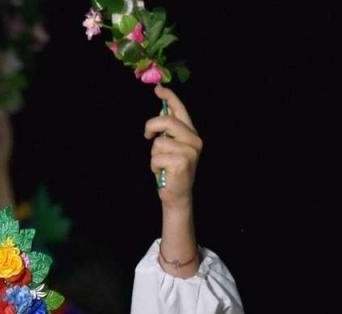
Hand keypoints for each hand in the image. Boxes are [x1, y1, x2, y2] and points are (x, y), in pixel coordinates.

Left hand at [146, 87, 200, 211]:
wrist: (177, 195)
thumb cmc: (170, 171)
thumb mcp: (170, 147)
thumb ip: (168, 131)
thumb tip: (160, 110)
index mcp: (191, 134)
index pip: (181, 111)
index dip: (170, 98)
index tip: (158, 89)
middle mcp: (194, 140)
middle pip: (167, 121)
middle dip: (151, 126)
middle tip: (147, 136)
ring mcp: (190, 151)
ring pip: (158, 142)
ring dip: (154, 155)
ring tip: (162, 164)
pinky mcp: (182, 162)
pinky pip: (157, 157)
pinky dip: (154, 166)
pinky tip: (163, 172)